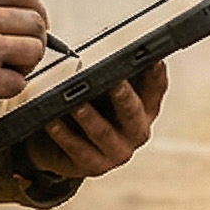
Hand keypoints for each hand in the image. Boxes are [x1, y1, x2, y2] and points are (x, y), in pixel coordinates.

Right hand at [0, 0, 49, 132]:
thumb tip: (13, 16)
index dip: (36, 9)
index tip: (36, 23)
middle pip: (35, 22)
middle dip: (33, 40)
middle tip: (21, 55)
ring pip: (34, 51)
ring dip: (25, 65)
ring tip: (2, 71)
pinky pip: (20, 83)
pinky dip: (7, 88)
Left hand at [23, 61, 167, 180]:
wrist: (59, 148)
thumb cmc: (87, 107)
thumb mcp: (102, 90)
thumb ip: (111, 72)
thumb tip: (108, 43)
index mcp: (145, 108)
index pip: (156, 88)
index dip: (156, 74)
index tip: (151, 57)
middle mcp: (136, 131)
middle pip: (133, 113)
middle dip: (123, 97)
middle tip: (114, 82)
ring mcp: (117, 152)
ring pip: (103, 133)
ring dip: (89, 117)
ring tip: (76, 103)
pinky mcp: (95, 166)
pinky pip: (78, 150)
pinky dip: (64, 136)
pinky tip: (52, 123)